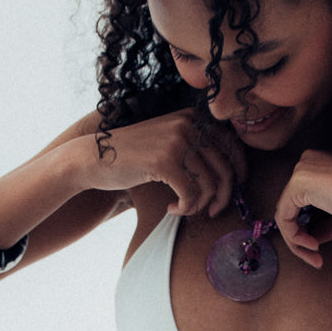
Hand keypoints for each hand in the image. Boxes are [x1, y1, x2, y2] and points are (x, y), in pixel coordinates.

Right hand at [76, 108, 246, 216]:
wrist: (93, 158)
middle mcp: (189, 125)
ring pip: (210, 185)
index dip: (239, 174)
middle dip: (223, 197)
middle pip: (226, 168)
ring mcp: (177, 141)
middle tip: (212, 212)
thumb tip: (231, 177)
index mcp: (193, 118)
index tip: (230, 194)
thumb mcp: (169, 143)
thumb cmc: (132, 158)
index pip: (233, 147)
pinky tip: (171, 209)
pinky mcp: (165, 161)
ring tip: (183, 209)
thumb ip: (196, 150)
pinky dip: (185, 208)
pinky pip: (191, 194)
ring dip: (199, 205)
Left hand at [274, 150, 331, 265]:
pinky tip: (313, 245)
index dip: (306, 228)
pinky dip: (294, 237)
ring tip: (315, 254)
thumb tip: (309, 237)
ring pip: (285, 214)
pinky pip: (284, 217)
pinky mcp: (298, 182)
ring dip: (296, 241)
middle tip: (315, 257)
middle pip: (290, 207)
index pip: (300, 200)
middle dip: (299, 237)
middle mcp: (308, 161)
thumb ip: (322, 224)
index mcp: (319, 164)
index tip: (318, 248)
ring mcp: (302, 170)